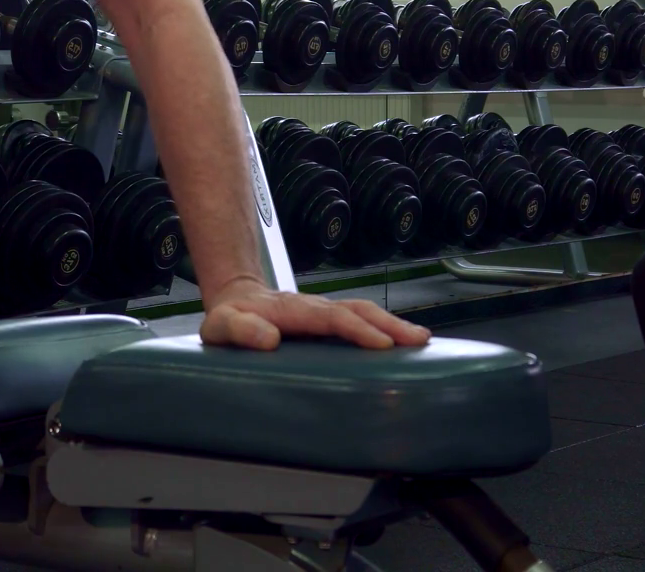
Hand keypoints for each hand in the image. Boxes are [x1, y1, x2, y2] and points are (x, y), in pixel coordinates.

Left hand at [201, 279, 431, 349]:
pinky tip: (402, 343)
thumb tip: (270, 339)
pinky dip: (385, 328)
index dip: (357, 329)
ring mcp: (324, 311)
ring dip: (394, 324)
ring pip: (364, 312)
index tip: (381, 344)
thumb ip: (242, 331)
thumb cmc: (229, 319)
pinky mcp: (329, 319)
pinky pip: (361, 320)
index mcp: (292, 310)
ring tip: (421, 340)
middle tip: (418, 340)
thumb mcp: (222, 327)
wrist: (234, 300)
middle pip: (358, 310)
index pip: (332, 317)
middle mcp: (314, 306)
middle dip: (390, 324)